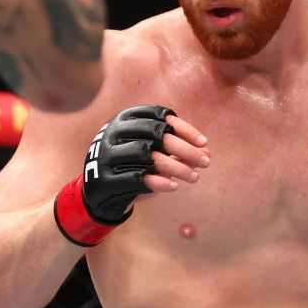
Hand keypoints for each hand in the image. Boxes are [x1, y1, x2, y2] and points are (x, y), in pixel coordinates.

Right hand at [54, 105, 208, 246]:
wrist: (99, 192)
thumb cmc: (132, 166)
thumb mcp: (154, 154)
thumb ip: (178, 150)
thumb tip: (208, 152)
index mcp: (123, 118)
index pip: (158, 116)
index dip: (183, 128)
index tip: (203, 143)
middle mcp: (113, 132)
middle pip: (156, 135)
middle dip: (185, 149)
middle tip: (205, 162)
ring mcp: (107, 154)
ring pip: (148, 156)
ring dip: (176, 168)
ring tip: (195, 177)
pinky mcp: (106, 178)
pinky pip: (137, 178)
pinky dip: (159, 182)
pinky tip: (175, 186)